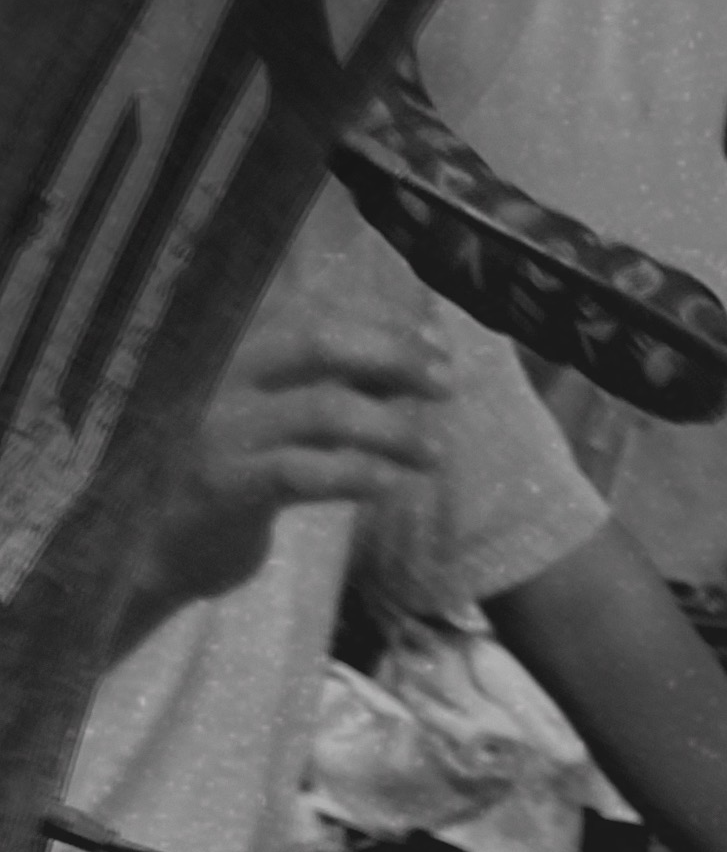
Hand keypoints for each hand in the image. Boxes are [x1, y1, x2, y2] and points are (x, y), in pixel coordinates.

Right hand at [126, 290, 452, 620]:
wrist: (155, 543)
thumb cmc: (232, 472)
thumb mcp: (282, 416)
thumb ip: (334, 384)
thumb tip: (414, 363)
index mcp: (234, 343)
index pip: (316, 308)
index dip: (383, 321)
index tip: (437, 342)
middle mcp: (221, 370)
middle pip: (319, 340)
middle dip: (394, 356)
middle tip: (447, 385)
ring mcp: (219, 426)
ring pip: (323, 409)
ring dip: (393, 429)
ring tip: (433, 453)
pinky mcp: (224, 484)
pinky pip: (304, 472)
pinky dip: (359, 475)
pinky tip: (392, 486)